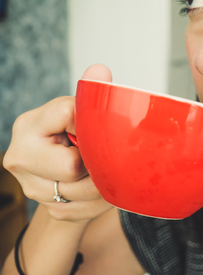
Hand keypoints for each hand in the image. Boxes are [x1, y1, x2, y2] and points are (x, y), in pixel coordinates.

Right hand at [3, 64, 113, 221]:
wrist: (64, 173)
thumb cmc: (74, 134)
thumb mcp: (78, 112)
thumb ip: (90, 93)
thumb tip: (100, 69)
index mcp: (28, 125)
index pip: (66, 115)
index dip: (90, 122)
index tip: (96, 126)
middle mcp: (20, 156)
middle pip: (71, 166)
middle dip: (94, 161)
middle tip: (101, 154)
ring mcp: (30, 186)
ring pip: (81, 192)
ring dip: (102, 184)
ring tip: (106, 170)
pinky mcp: (48, 207)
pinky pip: (85, 209)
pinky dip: (101, 200)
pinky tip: (102, 188)